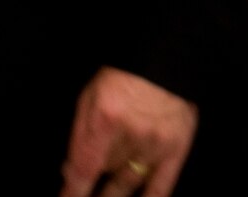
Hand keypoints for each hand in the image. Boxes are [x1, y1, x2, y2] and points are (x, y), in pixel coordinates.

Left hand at [58, 67, 197, 196]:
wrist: (164, 63)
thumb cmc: (121, 77)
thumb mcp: (90, 96)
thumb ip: (80, 133)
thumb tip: (71, 170)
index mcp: (106, 118)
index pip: (85, 166)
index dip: (74, 190)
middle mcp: (132, 135)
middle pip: (105, 171)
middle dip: (94, 178)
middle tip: (85, 185)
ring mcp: (156, 145)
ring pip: (128, 181)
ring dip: (114, 193)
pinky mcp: (176, 151)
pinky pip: (161, 187)